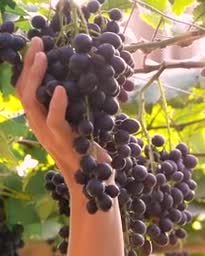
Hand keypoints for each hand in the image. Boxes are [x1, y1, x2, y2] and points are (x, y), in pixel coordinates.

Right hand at [15, 37, 110, 190]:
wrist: (94, 180)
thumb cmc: (90, 151)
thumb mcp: (84, 122)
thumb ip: (82, 105)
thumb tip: (96, 80)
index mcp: (41, 118)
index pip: (26, 88)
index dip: (28, 66)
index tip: (37, 44)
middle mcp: (38, 123)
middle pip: (22, 89)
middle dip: (27, 64)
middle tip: (37, 41)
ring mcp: (47, 133)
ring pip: (31, 102)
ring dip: (36, 77)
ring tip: (43, 57)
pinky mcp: (61, 141)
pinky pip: (54, 120)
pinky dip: (57, 104)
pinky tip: (61, 89)